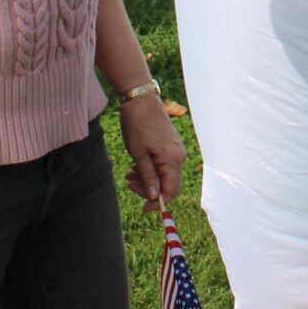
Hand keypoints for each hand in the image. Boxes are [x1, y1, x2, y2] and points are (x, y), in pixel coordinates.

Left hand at [115, 94, 188, 212]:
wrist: (140, 100)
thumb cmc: (138, 126)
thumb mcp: (139, 154)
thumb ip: (148, 177)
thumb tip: (154, 197)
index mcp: (173, 160)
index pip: (171, 191)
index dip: (158, 203)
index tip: (143, 208)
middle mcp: (179, 156)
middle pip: (168, 184)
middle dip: (149, 188)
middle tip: (129, 184)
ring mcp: (176, 150)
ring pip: (164, 174)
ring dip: (147, 178)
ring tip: (129, 173)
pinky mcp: (170, 145)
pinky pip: (163, 164)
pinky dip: (150, 168)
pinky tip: (136, 165)